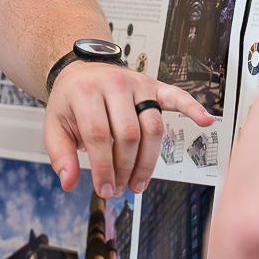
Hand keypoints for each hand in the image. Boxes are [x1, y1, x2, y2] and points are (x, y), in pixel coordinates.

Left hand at [42, 62, 212, 195]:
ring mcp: (136, 84)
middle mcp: (113, 84)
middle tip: (120, 187)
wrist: (81, 70)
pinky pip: (176, 96)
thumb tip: (69, 181)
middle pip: (128, 134)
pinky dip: (192, 108)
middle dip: (125, 168)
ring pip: (152, 126)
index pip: (99, 135)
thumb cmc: (71, 99)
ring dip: (148, 160)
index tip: (104, 188)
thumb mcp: (54, 124)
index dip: (103, 167)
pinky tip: (204, 120)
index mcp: (85, 92)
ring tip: (139, 182)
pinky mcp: (154, 85)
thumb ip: (59, 154)